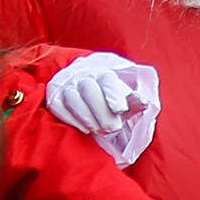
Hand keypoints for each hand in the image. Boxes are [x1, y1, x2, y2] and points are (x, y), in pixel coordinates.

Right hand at [44, 51, 159, 167]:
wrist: (87, 81)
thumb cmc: (113, 92)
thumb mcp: (129, 90)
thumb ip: (138, 96)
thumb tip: (145, 104)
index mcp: (105, 70)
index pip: (107, 79)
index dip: (113, 94)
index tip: (120, 109)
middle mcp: (83, 74)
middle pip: (89, 89)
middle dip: (101, 112)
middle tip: (112, 127)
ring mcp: (67, 84)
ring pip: (72, 98)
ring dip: (87, 118)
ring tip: (99, 130)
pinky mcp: (54, 95)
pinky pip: (58, 107)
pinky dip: (71, 119)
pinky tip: (85, 128)